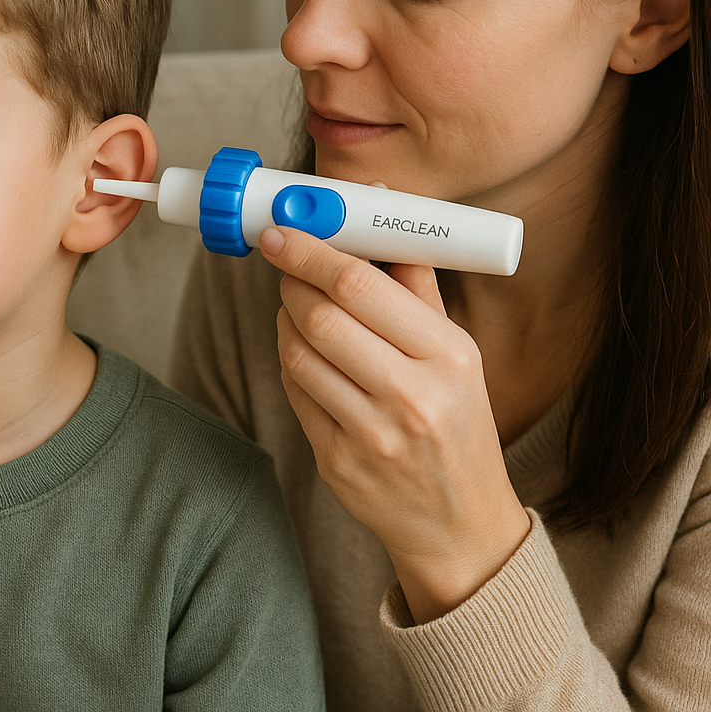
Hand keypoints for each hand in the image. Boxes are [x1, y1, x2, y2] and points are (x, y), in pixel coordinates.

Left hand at [260, 225, 530, 623]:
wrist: (460, 525)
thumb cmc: (459, 426)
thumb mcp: (460, 357)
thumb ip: (416, 291)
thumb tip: (379, 222)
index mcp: (449, 356)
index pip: (362, 285)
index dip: (313, 251)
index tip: (286, 230)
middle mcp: (412, 395)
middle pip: (322, 316)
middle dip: (292, 279)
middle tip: (286, 261)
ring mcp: (370, 434)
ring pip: (298, 352)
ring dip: (286, 318)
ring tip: (299, 306)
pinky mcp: (336, 461)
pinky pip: (294, 391)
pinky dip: (290, 358)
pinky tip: (304, 350)